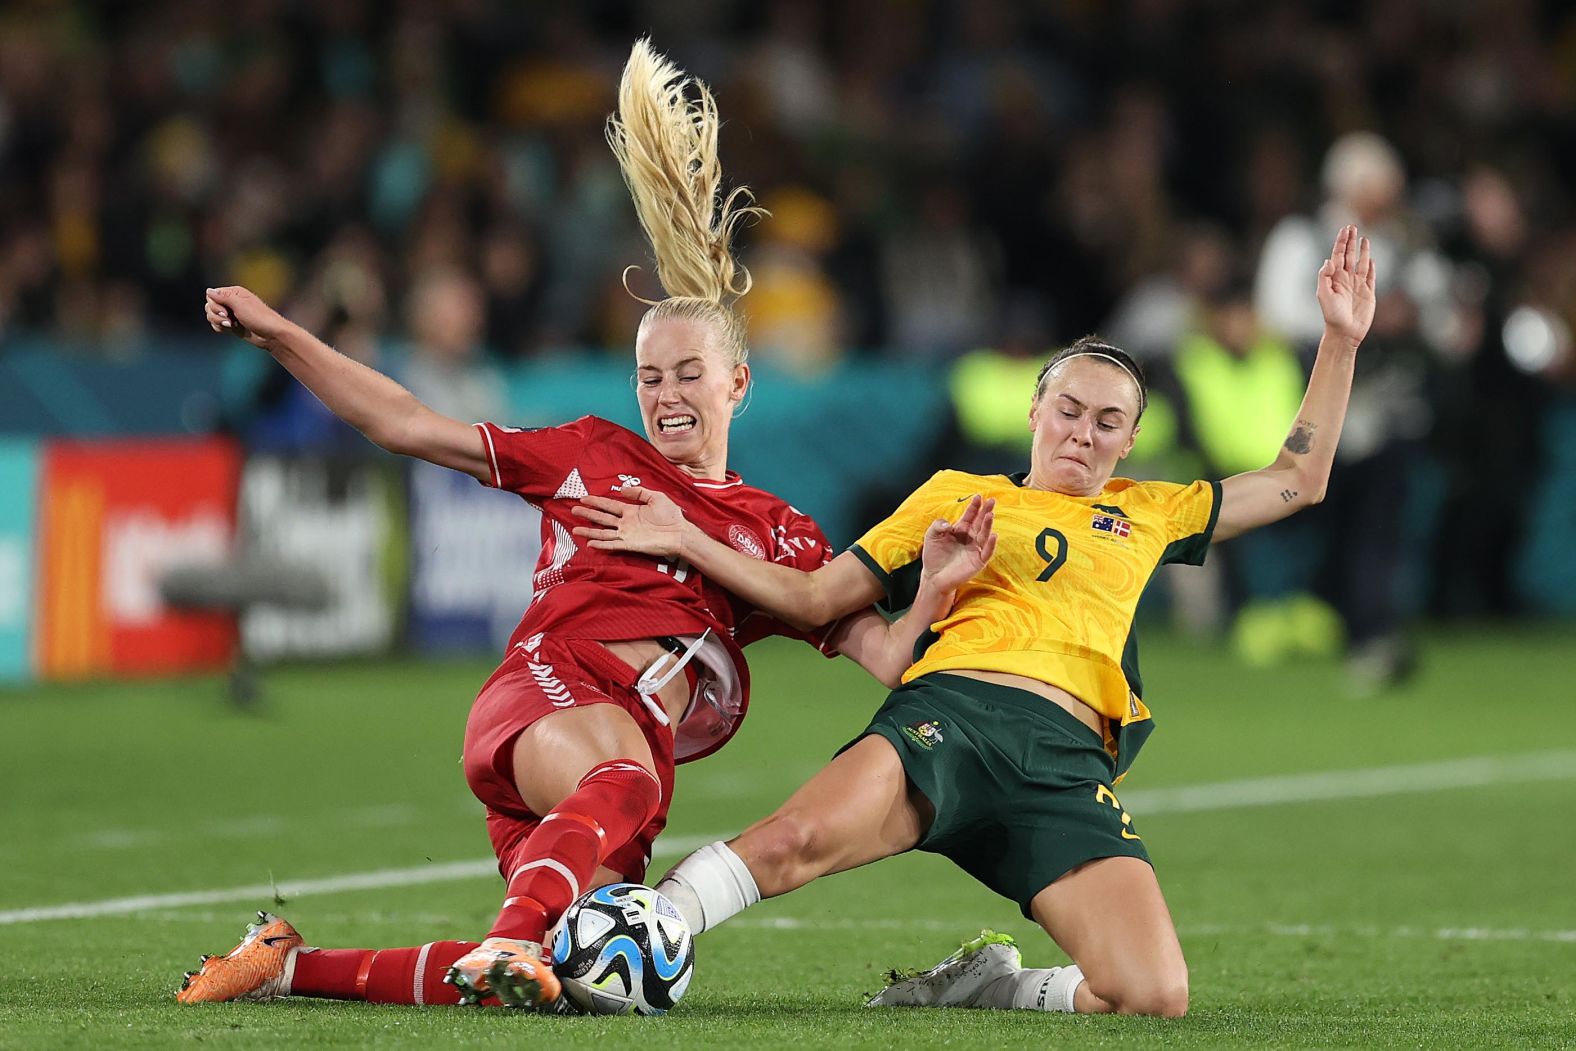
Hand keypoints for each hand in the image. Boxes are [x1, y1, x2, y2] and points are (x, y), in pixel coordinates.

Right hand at [204, 286, 291, 349]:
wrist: (271, 335)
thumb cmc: (259, 318)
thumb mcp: (240, 304)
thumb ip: (223, 297)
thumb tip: (208, 290)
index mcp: (234, 293)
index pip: (211, 295)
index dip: (214, 305)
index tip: (225, 312)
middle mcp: (231, 301)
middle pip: (209, 305)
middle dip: (216, 314)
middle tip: (229, 320)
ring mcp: (231, 313)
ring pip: (212, 315)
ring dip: (218, 322)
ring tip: (232, 325)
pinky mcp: (231, 324)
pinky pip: (216, 324)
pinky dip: (219, 327)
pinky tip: (229, 329)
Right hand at [571, 485, 689, 557]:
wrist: (680, 533)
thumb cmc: (671, 516)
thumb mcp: (656, 497)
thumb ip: (639, 492)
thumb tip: (621, 489)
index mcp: (631, 511)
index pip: (610, 505)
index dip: (597, 501)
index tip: (583, 498)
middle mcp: (626, 523)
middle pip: (603, 517)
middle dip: (588, 514)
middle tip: (574, 510)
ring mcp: (627, 534)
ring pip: (604, 532)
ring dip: (589, 531)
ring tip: (575, 529)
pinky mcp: (630, 545)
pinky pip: (613, 544)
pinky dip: (602, 544)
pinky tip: (590, 543)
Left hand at [920, 495, 996, 593]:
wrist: (934, 576)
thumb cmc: (933, 555)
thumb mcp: (931, 536)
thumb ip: (938, 525)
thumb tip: (950, 524)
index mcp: (960, 530)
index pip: (969, 516)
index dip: (974, 506)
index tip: (978, 497)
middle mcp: (970, 538)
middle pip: (980, 522)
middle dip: (985, 511)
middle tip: (991, 500)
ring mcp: (975, 549)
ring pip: (984, 535)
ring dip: (988, 525)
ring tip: (990, 514)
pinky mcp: (978, 561)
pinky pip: (987, 552)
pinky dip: (990, 544)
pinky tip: (993, 535)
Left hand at [1316, 224, 1375, 347]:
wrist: (1345, 332)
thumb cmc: (1332, 316)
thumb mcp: (1323, 295)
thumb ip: (1324, 277)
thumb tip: (1328, 260)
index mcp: (1334, 279)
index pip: (1338, 255)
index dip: (1341, 242)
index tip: (1344, 229)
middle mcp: (1346, 280)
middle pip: (1349, 256)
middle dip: (1350, 241)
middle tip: (1352, 227)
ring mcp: (1358, 285)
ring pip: (1361, 264)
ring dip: (1363, 251)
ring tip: (1364, 239)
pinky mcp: (1368, 293)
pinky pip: (1371, 277)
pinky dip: (1372, 267)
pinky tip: (1371, 259)